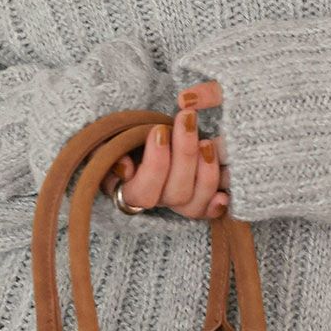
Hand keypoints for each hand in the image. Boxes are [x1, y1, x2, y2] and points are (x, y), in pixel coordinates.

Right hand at [98, 80, 229, 219]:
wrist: (148, 131)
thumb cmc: (124, 136)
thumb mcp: (108, 139)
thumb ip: (107, 152)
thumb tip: (125, 168)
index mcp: (130, 189)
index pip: (142, 193)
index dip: (154, 165)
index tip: (159, 130)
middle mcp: (157, 200)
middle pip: (175, 194)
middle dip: (184, 155)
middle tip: (187, 119)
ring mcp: (179, 203)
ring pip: (195, 203)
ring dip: (205, 173)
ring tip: (207, 142)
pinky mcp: (200, 199)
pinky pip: (209, 211)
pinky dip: (217, 205)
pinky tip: (223, 195)